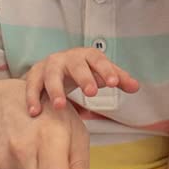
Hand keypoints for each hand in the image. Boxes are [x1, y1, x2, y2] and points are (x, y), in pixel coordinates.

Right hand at [24, 48, 139, 116]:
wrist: (56, 65)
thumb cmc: (84, 70)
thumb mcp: (101, 72)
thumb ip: (118, 78)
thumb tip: (136, 87)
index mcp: (87, 56)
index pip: (98, 60)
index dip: (106, 70)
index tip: (114, 83)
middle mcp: (67, 58)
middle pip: (76, 65)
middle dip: (84, 77)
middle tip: (92, 92)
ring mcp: (50, 66)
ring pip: (51, 75)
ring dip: (55, 90)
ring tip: (60, 106)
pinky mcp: (34, 75)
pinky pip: (32, 86)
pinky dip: (32, 98)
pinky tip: (35, 112)